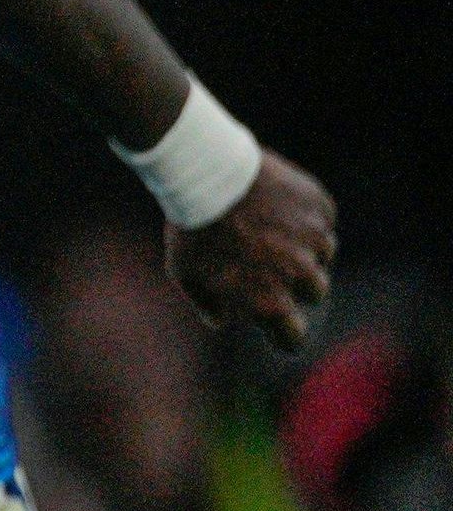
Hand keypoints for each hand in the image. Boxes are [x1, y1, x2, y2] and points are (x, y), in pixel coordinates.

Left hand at [169, 151, 336, 352]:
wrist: (208, 174)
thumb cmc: (192, 227)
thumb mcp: (185, 272)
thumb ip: (207, 302)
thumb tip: (222, 321)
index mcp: (269, 300)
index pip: (292, 336)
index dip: (286, 335)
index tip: (282, 329)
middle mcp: (300, 273)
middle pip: (314, 292)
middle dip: (298, 283)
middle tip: (273, 264)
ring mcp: (315, 238)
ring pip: (323, 254)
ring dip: (305, 248)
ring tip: (275, 229)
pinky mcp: (321, 206)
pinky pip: (322, 219)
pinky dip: (307, 217)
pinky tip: (280, 205)